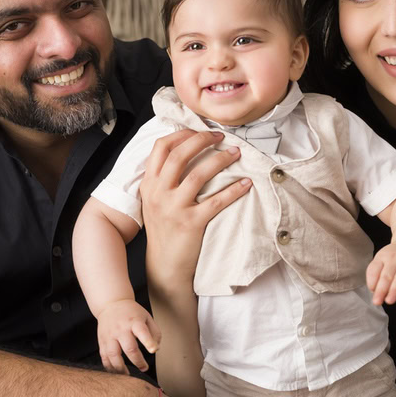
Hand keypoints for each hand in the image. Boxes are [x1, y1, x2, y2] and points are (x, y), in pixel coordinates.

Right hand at [97, 300, 160, 373]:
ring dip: (121, 368)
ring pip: (113, 355)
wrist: (111, 304)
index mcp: (134, 321)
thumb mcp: (146, 317)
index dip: (148, 342)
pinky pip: (104, 357)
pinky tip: (116, 373)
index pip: (141, 331)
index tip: (153, 350)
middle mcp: (121, 329)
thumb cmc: (132, 313)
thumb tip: (156, 349)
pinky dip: (109, 367)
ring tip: (128, 376)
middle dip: (137, 361)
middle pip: (129, 347)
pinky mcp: (102, 341)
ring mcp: (109, 335)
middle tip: (144, 368)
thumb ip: (154, 332)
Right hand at [140, 130, 250, 294]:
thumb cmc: (164, 230)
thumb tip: (184, 150)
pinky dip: (234, 189)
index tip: (199, 131)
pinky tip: (246, 182)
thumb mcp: (154, 201)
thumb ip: (163, 178)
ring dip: (221, 160)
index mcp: (149, 184)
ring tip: (236, 153)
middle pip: (180, 155)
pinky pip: (216, 201)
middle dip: (203, 140)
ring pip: (198, 174)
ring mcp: (174, 208)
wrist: (165, 265)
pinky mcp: (191, 223)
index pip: (161, 147)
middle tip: (221, 137)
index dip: (182, 134)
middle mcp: (158, 193)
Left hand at [365, 243, 395, 305]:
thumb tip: (374, 291)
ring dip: (395, 291)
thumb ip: (377, 273)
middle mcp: (395, 259)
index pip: (374, 269)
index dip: (372, 281)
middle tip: (377, 301)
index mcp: (383, 256)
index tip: (372, 290)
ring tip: (389, 301)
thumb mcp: (383, 259)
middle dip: (381, 290)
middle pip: (387, 276)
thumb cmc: (394, 257)